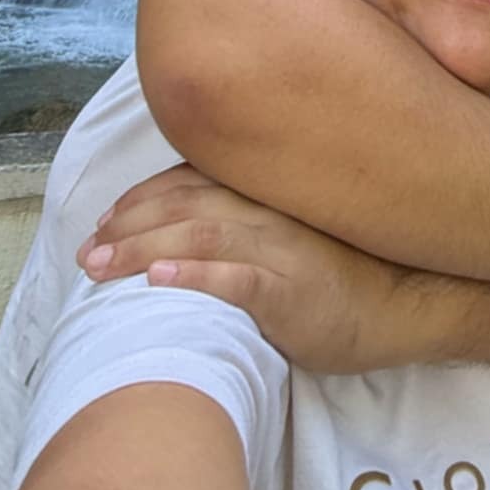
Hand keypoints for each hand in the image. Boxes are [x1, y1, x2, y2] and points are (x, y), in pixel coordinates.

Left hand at [80, 164, 403, 373]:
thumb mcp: (287, 237)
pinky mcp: (293, 292)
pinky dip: (197, 276)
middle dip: (128, 226)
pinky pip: (239, 280)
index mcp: (263, 196)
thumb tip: (178, 234)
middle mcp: (268, 212)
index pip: (190, 183)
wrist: (402, 307)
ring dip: (144, 248)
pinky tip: (161, 280)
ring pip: (202, 234)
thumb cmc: (338, 277)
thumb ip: (241, 224)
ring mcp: (282, 249)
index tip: (103, 222)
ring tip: (102, 267)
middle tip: (86, 254)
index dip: (140, 200)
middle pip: (185, 205)